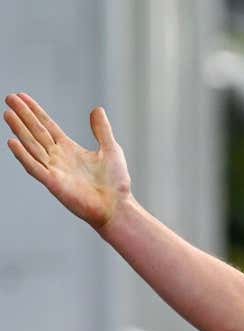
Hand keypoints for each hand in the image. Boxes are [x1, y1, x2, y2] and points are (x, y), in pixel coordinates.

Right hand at [4, 93, 131, 229]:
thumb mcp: (111, 149)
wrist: (117, 207)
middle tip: (9, 98)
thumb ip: (102, 130)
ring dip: (20, 130)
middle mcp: (58, 158)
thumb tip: (97, 109)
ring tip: (8, 114)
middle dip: (23, 115)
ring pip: (32, 146)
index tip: (21, 97)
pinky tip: (12, 142)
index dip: (35, 111)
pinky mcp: (53, 183)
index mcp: (69, 149)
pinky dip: (23, 155)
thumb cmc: (115, 183)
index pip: (47, 126)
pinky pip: (34, 167)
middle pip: (36, 132)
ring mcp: (54, 170)